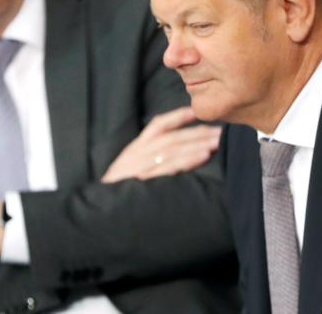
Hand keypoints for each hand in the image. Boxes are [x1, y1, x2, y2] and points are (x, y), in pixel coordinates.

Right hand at [101, 107, 221, 182]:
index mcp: (136, 149)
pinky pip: (169, 168)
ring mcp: (140, 167)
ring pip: (172, 150)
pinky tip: (202, 157)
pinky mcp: (143, 182)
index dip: (178, 117)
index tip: (197, 111)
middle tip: (221, 132)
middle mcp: (138, 154)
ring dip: (197, 144)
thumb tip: (180, 151)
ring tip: (217, 142)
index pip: (158, 126)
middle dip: (198, 133)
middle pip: (172, 138)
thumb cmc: (120, 189)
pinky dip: (187, 161)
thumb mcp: (131, 168)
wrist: (100, 210)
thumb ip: (150, 157)